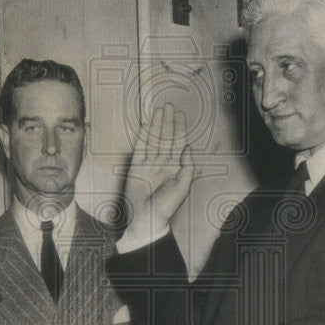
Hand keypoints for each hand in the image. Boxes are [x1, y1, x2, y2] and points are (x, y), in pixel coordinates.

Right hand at [121, 103, 194, 242]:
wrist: (145, 218)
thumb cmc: (166, 207)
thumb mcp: (183, 187)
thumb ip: (187, 168)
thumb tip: (188, 149)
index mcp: (175, 168)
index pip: (178, 144)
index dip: (179, 129)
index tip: (180, 115)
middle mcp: (162, 164)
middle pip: (166, 138)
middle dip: (168, 122)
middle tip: (168, 106)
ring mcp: (149, 164)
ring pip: (153, 140)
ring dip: (156, 125)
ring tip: (159, 111)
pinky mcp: (136, 167)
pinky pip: (140, 148)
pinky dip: (143, 136)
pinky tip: (147, 125)